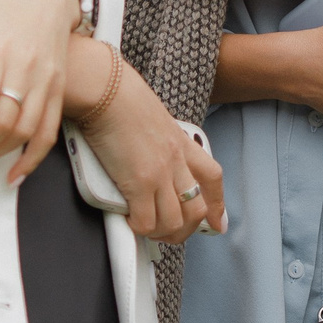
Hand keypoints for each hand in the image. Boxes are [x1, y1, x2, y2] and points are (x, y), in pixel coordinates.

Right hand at [69, 39, 226, 243]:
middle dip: (185, 230)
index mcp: (181, 142)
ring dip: (161, 233)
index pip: (212, 177)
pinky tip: (129, 220)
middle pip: (196, 208)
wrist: (105, 89)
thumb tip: (144, 156)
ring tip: (145, 228)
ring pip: (174, 221)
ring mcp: (160, 173)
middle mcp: (176, 160)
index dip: (217, 205)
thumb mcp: (151, 117)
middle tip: (167, 233)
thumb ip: (156, 139)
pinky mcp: (138, 182)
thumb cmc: (118, 96)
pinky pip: (147, 221)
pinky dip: (139, 228)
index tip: (217, 223)